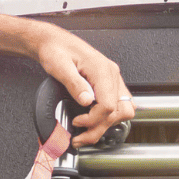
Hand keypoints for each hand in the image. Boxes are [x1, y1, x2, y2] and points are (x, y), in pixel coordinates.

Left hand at [33, 31, 133, 145]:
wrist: (54, 42)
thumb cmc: (56, 50)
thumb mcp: (60, 66)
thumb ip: (74, 84)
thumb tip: (86, 101)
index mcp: (102, 69)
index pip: (108, 104)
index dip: (93, 119)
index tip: (77, 122)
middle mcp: (111, 74)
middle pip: (119, 111)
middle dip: (100, 127)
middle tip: (80, 136)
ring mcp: (112, 79)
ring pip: (123, 110)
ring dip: (107, 124)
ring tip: (87, 132)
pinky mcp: (108, 83)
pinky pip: (118, 104)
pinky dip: (109, 117)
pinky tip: (94, 120)